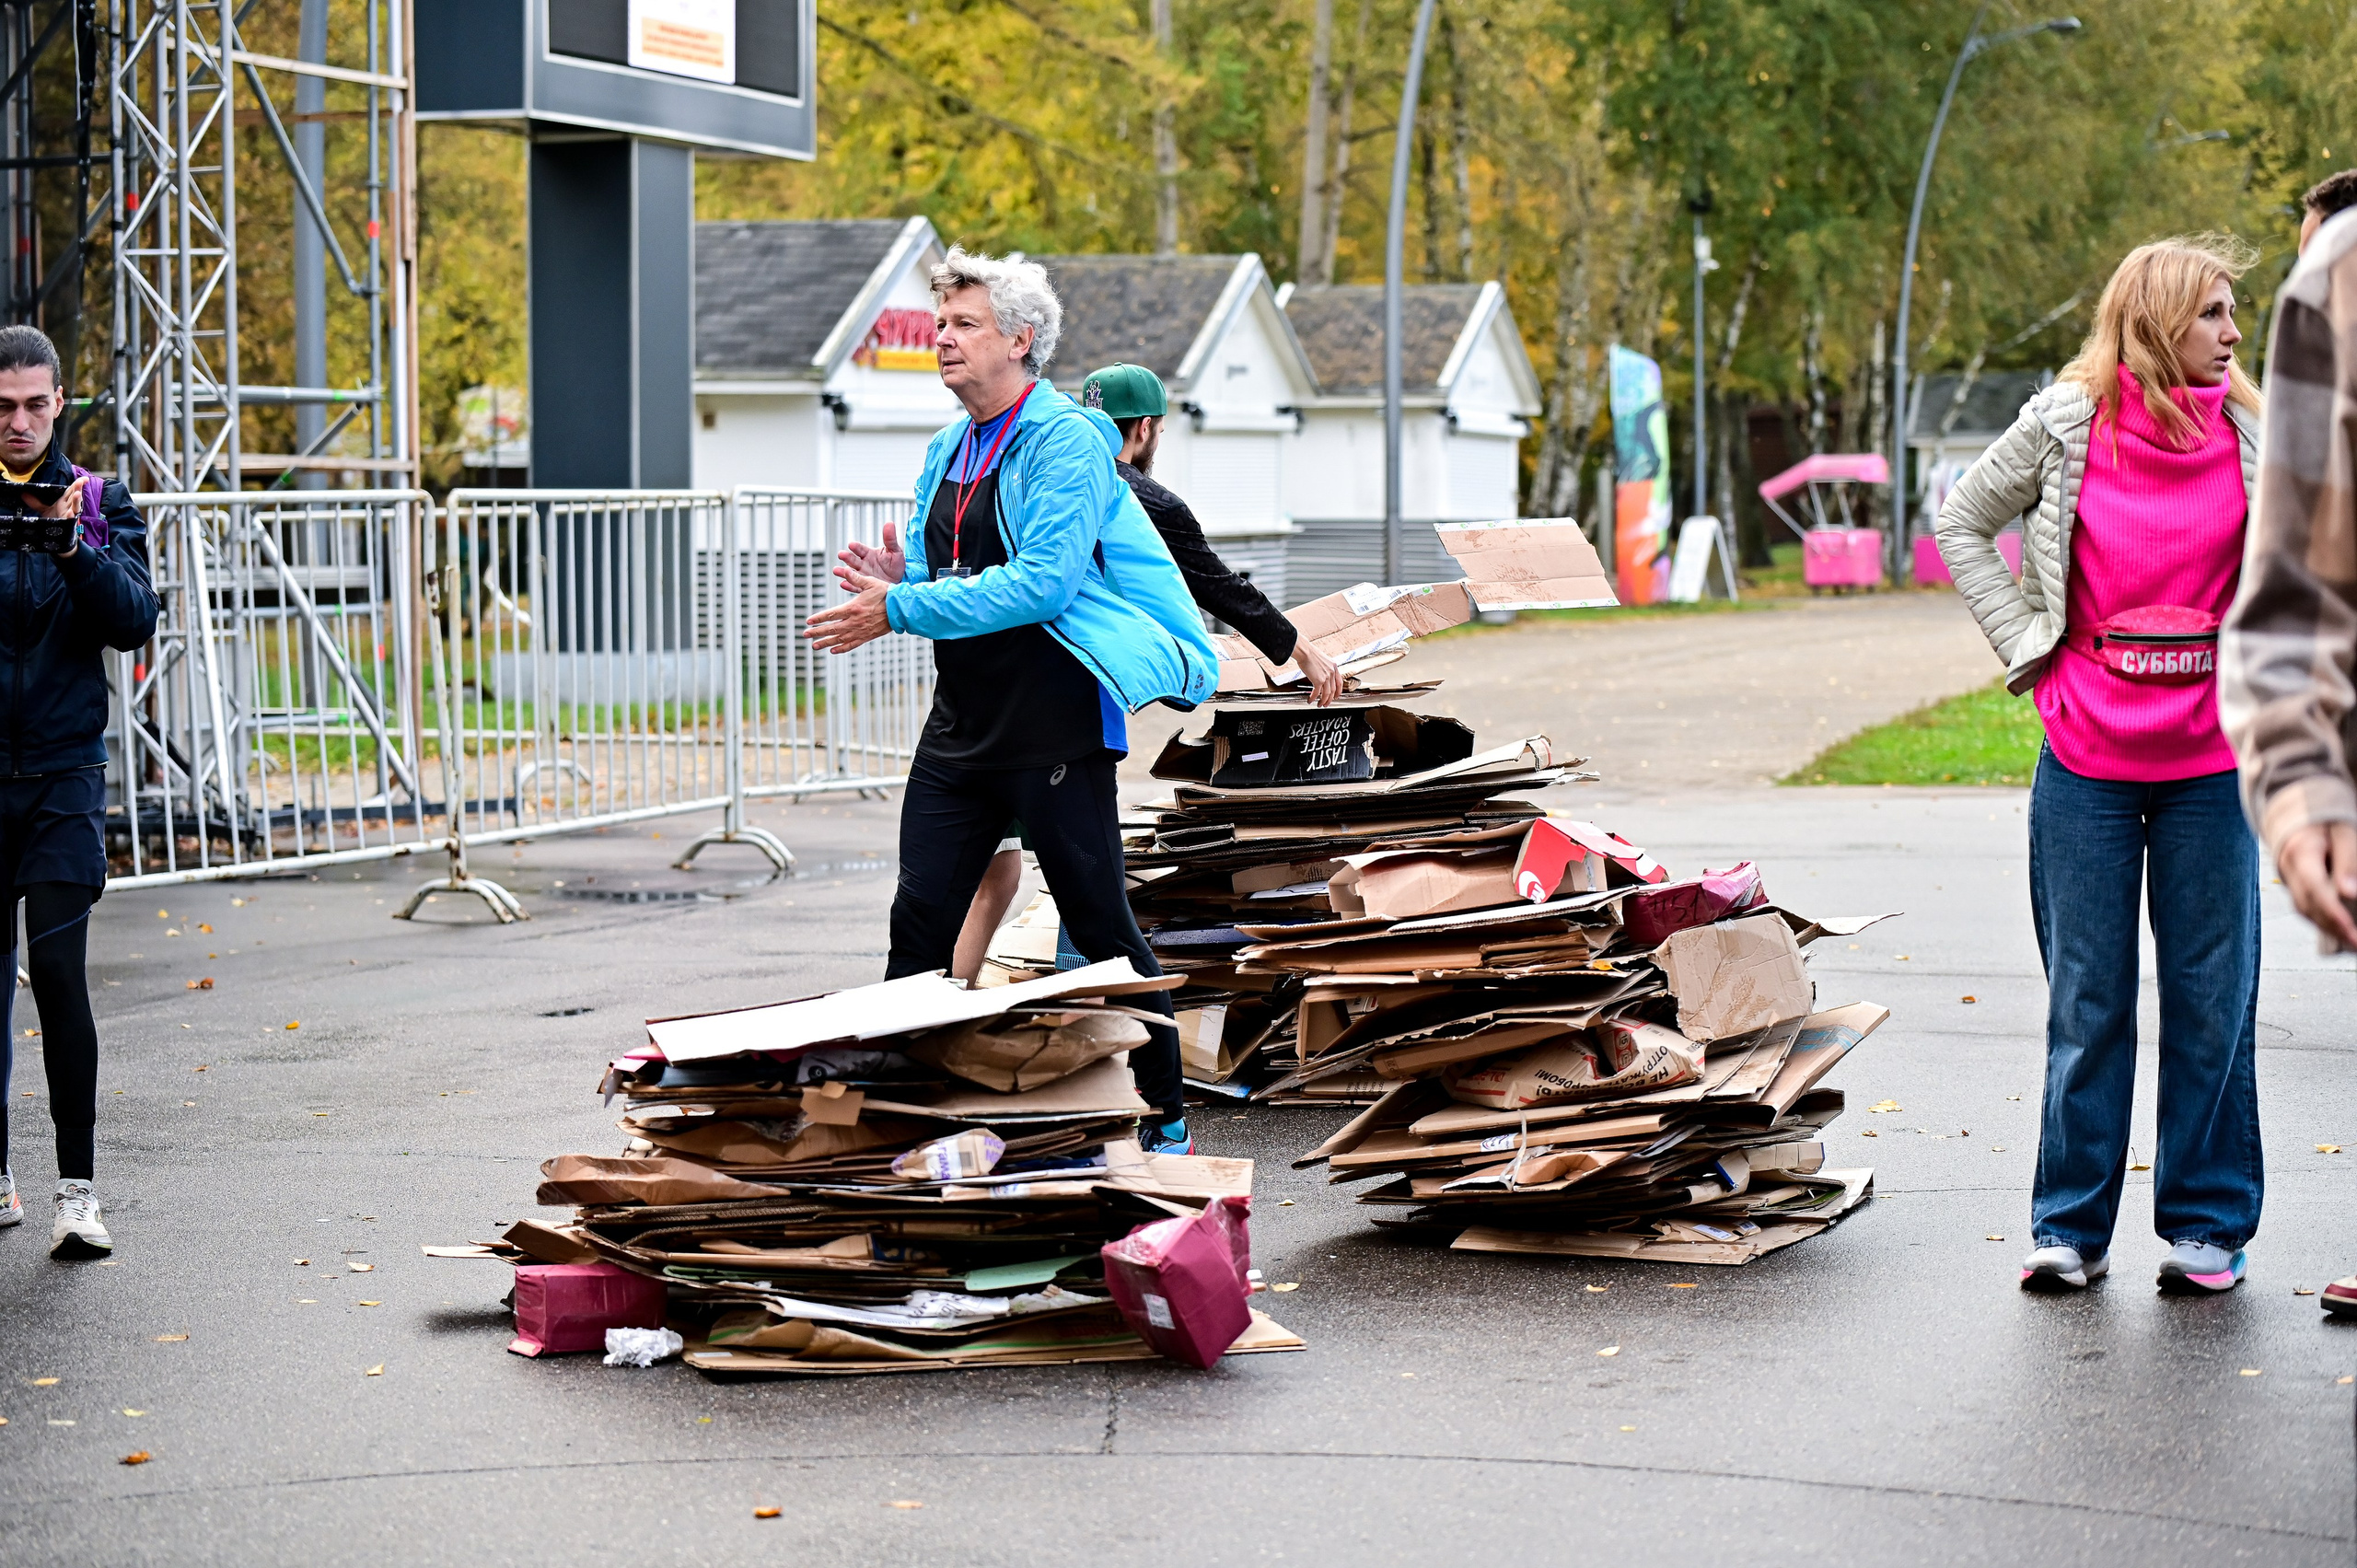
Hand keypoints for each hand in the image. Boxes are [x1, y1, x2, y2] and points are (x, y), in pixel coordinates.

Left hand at [38, 475, 83, 557]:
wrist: (56, 536)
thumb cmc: (54, 521)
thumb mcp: (43, 510)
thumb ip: (35, 502)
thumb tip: (23, 494)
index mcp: (65, 502)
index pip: (71, 490)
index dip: (77, 484)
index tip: (84, 478)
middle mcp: (69, 507)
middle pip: (75, 496)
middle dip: (78, 489)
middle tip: (80, 482)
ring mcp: (70, 515)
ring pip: (76, 506)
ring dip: (77, 500)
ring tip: (78, 494)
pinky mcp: (69, 524)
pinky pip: (71, 519)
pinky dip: (71, 516)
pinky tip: (70, 513)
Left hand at [807, 569, 893, 654]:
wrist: (901, 609)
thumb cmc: (886, 594)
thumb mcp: (870, 583)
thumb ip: (855, 579)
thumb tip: (844, 571)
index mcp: (853, 608)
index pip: (831, 615)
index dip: (818, 619)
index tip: (808, 622)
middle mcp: (855, 622)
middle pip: (832, 629)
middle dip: (817, 632)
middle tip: (805, 635)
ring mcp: (860, 631)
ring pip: (839, 639)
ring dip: (826, 642)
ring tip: (815, 645)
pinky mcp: (867, 637)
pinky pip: (852, 644)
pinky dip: (841, 648)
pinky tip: (833, 650)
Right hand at [836, 521, 903, 583]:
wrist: (900, 581)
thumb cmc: (897, 565)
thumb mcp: (895, 551)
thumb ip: (890, 539)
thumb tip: (889, 523)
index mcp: (869, 554)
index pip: (860, 549)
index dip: (856, 547)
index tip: (852, 545)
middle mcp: (863, 564)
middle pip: (852, 560)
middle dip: (846, 557)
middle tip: (841, 554)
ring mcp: (862, 575)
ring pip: (850, 573)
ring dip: (843, 571)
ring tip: (836, 570)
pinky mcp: (863, 586)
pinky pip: (855, 586)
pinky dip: (849, 585)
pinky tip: (843, 584)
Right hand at [1291, 638, 1342, 705]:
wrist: (1305, 651)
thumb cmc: (1310, 653)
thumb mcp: (1322, 660)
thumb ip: (1324, 668)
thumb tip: (1321, 675)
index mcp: (1334, 667)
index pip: (1339, 682)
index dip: (1338, 691)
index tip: (1336, 696)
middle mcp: (1332, 672)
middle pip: (1333, 690)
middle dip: (1329, 699)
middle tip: (1326, 704)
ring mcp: (1326, 677)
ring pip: (1326, 694)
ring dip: (1323, 701)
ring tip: (1319, 704)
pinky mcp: (1318, 680)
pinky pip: (1317, 693)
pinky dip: (1313, 698)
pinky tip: (1310, 700)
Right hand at [2278, 821, 2356, 950]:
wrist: (2302, 820)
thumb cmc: (2327, 824)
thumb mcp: (2344, 833)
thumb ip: (2347, 861)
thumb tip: (2349, 892)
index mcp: (2300, 854)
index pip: (2314, 888)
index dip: (2332, 911)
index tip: (2351, 929)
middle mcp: (2289, 871)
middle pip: (2308, 905)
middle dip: (2333, 928)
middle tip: (2356, 944)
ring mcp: (2288, 881)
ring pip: (2306, 911)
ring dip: (2329, 930)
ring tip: (2353, 944)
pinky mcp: (2295, 889)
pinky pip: (2307, 909)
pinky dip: (2324, 923)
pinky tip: (2342, 933)